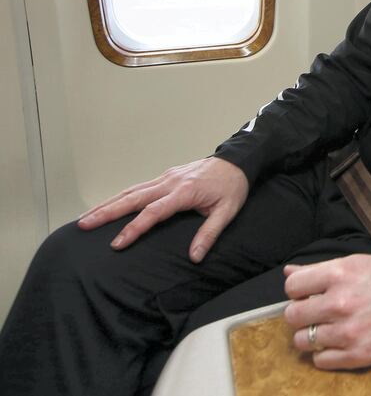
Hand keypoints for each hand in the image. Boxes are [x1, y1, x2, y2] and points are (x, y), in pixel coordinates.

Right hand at [77, 157, 248, 261]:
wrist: (238, 161)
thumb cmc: (232, 187)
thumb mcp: (227, 212)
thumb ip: (209, 233)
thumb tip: (194, 257)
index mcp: (184, 192)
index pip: (153, 212)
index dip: (135, 228)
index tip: (117, 243)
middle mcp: (170, 182)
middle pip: (134, 197)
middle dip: (107, 211)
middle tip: (83, 224)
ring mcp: (166, 177)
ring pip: (132, 190)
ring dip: (109, 203)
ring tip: (86, 216)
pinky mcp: (166, 176)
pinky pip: (139, 187)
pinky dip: (121, 196)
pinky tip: (109, 205)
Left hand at [283, 254, 370, 369]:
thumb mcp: (356, 262)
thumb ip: (319, 270)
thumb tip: (290, 272)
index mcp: (338, 274)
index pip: (292, 287)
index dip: (298, 290)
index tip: (307, 293)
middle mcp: (340, 302)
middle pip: (292, 315)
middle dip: (301, 313)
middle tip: (316, 311)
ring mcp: (348, 331)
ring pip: (303, 340)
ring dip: (312, 334)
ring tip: (328, 327)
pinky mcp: (358, 355)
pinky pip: (320, 360)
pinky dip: (325, 353)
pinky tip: (338, 341)